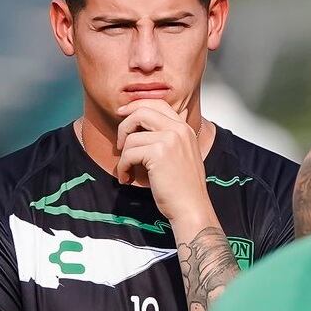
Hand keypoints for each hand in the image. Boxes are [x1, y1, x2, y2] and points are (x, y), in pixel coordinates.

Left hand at [114, 102, 214, 231]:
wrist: (191, 207)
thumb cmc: (183, 188)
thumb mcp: (179, 155)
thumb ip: (165, 139)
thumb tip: (136, 130)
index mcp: (184, 128)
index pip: (157, 103)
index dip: (136, 105)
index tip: (122, 114)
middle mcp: (179, 129)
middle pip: (142, 111)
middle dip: (124, 126)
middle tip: (119, 144)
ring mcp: (170, 139)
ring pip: (132, 136)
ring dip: (123, 155)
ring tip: (126, 170)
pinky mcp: (159, 153)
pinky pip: (129, 153)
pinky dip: (123, 167)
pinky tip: (127, 178)